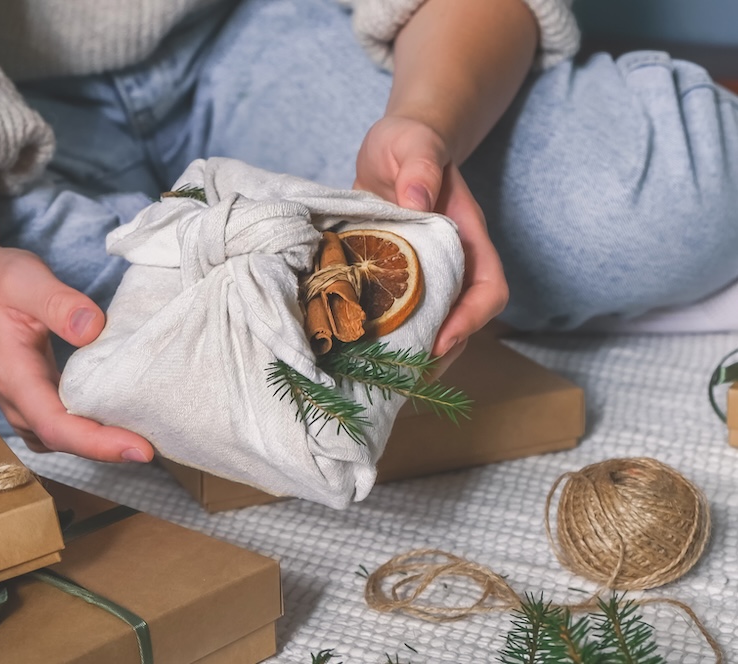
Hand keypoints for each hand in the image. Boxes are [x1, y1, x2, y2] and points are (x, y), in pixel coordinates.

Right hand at [0, 153, 152, 461]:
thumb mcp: (26, 280)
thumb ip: (59, 303)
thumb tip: (94, 329)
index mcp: (12, 377)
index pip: (56, 426)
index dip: (98, 444)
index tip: (140, 449)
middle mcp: (17, 401)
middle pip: (65, 442)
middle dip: (109, 450)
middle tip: (158, 446)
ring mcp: (25, 404)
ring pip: (65, 439)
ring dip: (101, 443)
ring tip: (146, 435)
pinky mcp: (36, 399)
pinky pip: (65, 426)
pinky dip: (92, 429)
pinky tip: (121, 417)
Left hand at [354, 116, 508, 359]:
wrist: (396, 146)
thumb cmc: (411, 142)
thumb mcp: (414, 144)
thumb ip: (419, 166)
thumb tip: (417, 199)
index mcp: (466, 237)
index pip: (488, 288)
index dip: (471, 319)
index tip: (443, 340)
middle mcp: (451, 262)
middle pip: (462, 321)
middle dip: (440, 354)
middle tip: (405, 379)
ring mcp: (424, 274)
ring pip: (430, 324)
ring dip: (412, 353)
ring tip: (381, 379)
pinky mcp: (396, 278)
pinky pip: (398, 314)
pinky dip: (384, 336)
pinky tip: (356, 351)